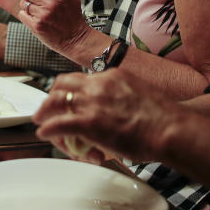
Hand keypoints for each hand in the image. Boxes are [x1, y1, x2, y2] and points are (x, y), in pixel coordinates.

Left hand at [8, 0, 92, 58]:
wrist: (76, 39)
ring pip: (22, 3)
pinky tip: (36, 20)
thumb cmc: (73, 15)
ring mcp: (43, 15)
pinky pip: (22, 15)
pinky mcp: (37, 26)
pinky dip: (26, 16)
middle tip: (37, 1)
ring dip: (27, 7)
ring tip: (39, 12)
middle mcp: (50, 3)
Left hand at [33, 70, 179, 164]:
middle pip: (63, 84)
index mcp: (112, 76)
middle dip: (53, 95)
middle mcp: (99, 84)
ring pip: (56, 101)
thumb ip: (124, 98)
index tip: (71, 97)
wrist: (170, 129)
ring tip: (40, 119)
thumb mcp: (140, 95)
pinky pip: (58, 123)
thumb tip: (118, 112)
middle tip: (48, 106)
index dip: (73, 89)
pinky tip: (44, 133)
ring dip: (45, 111)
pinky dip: (48, 128)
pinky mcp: (89, 122)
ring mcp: (92, 102)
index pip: (83, 78)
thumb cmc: (164, 119)